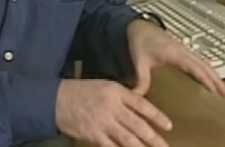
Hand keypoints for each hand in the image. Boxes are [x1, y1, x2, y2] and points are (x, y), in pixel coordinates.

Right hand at [56, 79, 171, 146]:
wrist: (55, 99)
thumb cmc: (81, 91)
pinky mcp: (93, 135)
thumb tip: (139, 109)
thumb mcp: (104, 86)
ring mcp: (103, 122)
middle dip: (154, 138)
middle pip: (138, 125)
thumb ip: (122, 96)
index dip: (157, 116)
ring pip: (127, 139)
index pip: (142, 105)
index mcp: (116, 92)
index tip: (168, 126)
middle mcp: (112, 107)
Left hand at [127, 20, 224, 97]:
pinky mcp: (183, 50)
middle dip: (216, 80)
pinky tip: (212, 76)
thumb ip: (141, 79)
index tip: (213, 88)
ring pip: (204, 62)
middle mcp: (182, 50)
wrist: (138, 25)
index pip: (194, 67)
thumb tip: (138, 96)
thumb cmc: (140, 39)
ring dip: (215, 75)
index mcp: (174, 52)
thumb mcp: (139, 61)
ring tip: (223, 89)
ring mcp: (184, 49)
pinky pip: (200, 60)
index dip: (204, 78)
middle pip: (204, 65)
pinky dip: (208, 69)